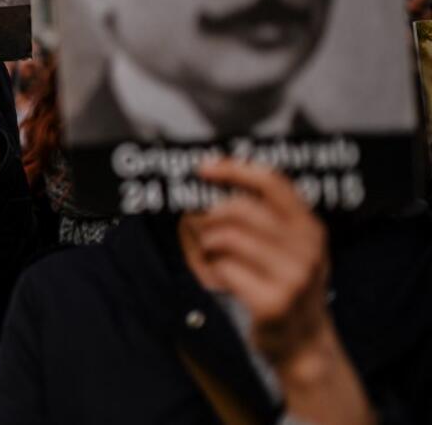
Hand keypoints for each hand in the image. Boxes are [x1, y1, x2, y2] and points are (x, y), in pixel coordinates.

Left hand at [189, 160, 373, 423]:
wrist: (304, 343)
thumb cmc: (284, 287)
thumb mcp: (287, 248)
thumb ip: (255, 218)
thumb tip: (204, 192)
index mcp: (310, 228)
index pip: (273, 183)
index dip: (235, 170)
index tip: (205, 168)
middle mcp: (307, 249)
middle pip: (239, 208)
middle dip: (210, 215)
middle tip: (200, 228)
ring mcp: (292, 277)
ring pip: (226, 237)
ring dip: (207, 245)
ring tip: (211, 257)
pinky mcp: (272, 302)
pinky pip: (222, 268)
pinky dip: (211, 270)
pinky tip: (219, 279)